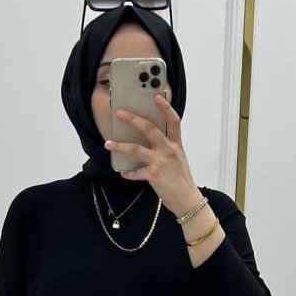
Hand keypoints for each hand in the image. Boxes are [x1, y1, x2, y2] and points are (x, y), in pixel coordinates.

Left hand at [104, 95, 201, 216]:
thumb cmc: (182, 179)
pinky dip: (128, 173)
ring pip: (135, 148)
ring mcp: (160, 161)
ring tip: (108, 143)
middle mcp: (169, 149)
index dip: (165, 107)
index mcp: (176, 144)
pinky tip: (123, 173)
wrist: (187, 199)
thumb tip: (151, 140)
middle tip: (120, 113)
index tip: (156, 96)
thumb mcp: (179, 159)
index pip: (173, 120)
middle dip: (132, 119)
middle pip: (149, 128)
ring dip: (119, 145)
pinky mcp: (153, 175)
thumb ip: (168, 147)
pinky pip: (136, 172)